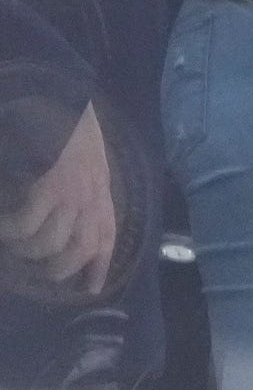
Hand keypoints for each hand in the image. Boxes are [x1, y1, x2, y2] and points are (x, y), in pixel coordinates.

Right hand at [0, 104, 116, 296]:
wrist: (61, 101)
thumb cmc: (66, 134)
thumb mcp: (83, 166)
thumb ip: (83, 196)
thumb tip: (73, 233)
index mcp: (101, 193)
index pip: (107, 237)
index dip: (99, 267)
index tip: (89, 289)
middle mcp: (93, 195)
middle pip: (80, 250)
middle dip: (55, 268)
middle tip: (33, 267)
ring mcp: (75, 191)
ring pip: (50, 243)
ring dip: (26, 250)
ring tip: (11, 243)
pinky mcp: (52, 184)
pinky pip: (28, 224)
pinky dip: (11, 231)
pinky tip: (3, 226)